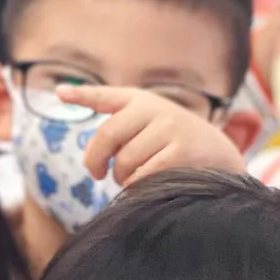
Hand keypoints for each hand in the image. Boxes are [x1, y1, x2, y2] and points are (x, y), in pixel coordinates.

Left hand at [60, 85, 245, 183]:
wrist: (220, 156)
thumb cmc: (176, 144)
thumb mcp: (151, 125)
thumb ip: (122, 128)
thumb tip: (90, 152)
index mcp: (141, 100)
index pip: (106, 96)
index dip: (81, 95)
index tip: (59, 93)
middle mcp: (154, 108)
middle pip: (107, 135)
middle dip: (95, 160)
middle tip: (97, 174)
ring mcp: (169, 128)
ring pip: (124, 161)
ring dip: (121, 179)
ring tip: (131, 180)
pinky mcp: (181, 151)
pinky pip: (143, 175)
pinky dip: (137, 186)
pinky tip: (144, 186)